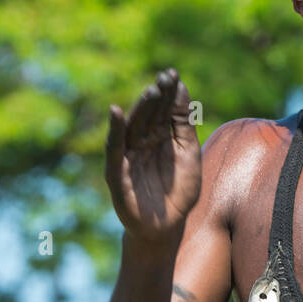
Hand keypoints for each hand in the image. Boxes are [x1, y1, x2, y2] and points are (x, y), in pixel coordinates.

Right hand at [104, 68, 201, 245]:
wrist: (168, 227)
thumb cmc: (178, 191)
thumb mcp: (188, 154)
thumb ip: (183, 124)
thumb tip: (181, 88)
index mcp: (159, 136)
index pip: (163, 109)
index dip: (168, 92)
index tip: (173, 73)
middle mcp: (142, 142)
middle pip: (147, 114)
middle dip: (156, 96)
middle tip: (164, 77)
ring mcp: (129, 156)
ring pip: (132, 127)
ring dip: (140, 108)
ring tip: (151, 91)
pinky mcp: (118, 172)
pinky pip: (114, 148)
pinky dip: (114, 130)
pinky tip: (115, 112)